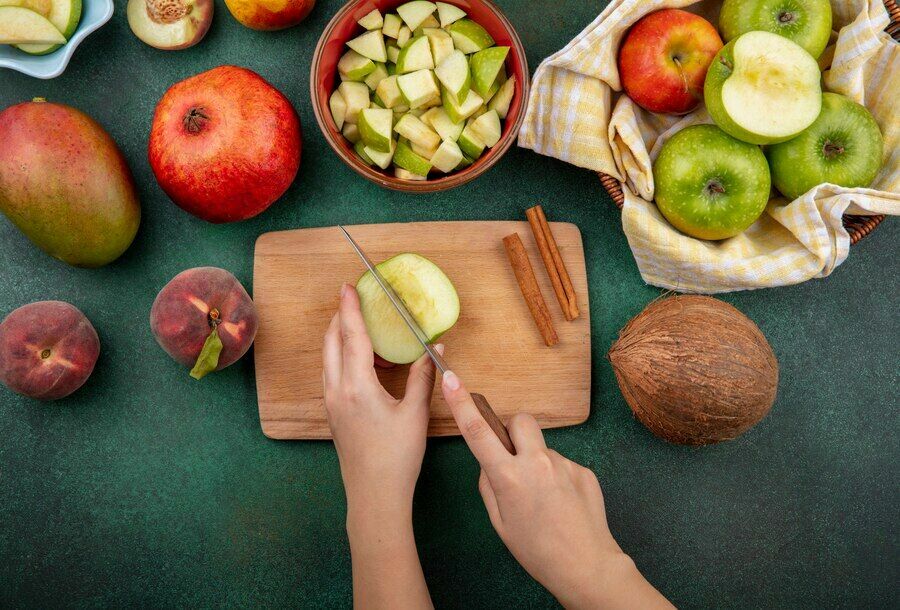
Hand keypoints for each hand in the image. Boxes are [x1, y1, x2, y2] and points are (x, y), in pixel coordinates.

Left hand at [323, 283, 439, 521]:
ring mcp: (331, 402)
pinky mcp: (333, 413)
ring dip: (340, 336)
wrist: (374, 494)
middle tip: (354, 299)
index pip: (351, 335)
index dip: (350, 308)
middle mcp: (337, 390)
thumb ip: (423, 376)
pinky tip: (361, 360)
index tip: (349, 286)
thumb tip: (435, 347)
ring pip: (328, 358)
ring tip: (360, 326)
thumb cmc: (397, 456)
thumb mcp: (415, 413)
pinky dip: (341, 355)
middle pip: (332, 341)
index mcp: (357, 386)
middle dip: (341, 317)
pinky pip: (332, 372)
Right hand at [441, 370, 671, 609]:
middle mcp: (536, 464)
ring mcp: (564, 464)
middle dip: (513, 432)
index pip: (477, 432)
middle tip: (514, 458)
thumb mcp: (500, 523)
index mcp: (509, 478)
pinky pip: (562, 464)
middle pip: (520, 421)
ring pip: (542, 447)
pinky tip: (562, 504)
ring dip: (537, 462)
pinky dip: (557, 478)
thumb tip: (489, 463)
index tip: (451, 377)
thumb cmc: (538, 551)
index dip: (461, 403)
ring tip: (545, 499)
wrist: (587, 566)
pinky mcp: (583, 470)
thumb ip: (489, 486)